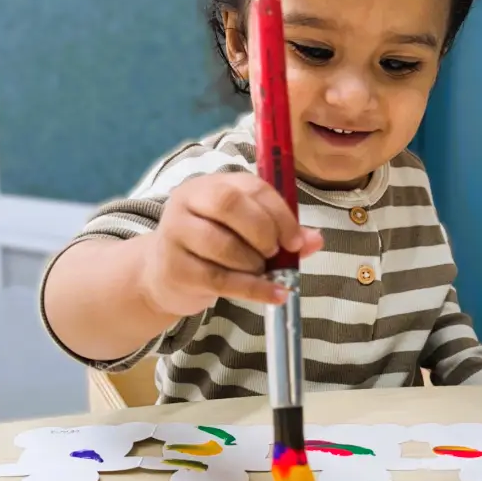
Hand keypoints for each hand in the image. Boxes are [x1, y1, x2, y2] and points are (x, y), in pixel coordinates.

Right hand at [138, 172, 322, 316]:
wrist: (165, 275)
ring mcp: (175, 234)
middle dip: (263, 231)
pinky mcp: (175, 269)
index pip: (251, 187)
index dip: (280, 213)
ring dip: (254, 262)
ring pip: (222, 244)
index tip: (296, 240)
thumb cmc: (214, 248)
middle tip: (276, 252)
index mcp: (212, 184)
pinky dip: (254, 289)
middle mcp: (188, 201)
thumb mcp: (247, 233)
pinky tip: (276, 295)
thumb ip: (282, 232)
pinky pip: (220, 280)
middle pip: (228, 204)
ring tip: (261, 270)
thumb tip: (316, 239)